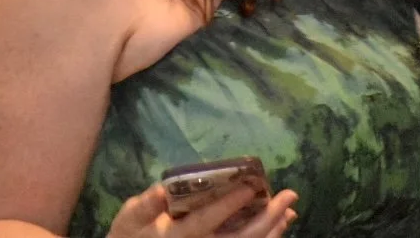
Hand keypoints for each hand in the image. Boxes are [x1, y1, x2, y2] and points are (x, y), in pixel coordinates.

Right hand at [108, 182, 298, 237]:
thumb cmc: (130, 235)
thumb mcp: (129, 219)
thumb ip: (145, 205)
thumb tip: (162, 189)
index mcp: (177, 236)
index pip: (207, 221)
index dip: (229, 204)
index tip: (252, 186)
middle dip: (267, 219)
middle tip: (290, 196)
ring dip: (272, 231)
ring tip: (290, 210)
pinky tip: (280, 225)